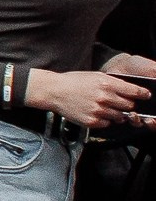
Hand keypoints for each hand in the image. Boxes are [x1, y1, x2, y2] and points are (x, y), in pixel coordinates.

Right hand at [31, 61, 155, 131]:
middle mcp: (104, 98)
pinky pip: (108, 124)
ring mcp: (98, 111)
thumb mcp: (95, 76)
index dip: (142, 94)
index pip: (133, 91)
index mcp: (106, 84)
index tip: (145, 95)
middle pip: (129, 106)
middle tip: (120, 102)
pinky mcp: (92, 121)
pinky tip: (96, 112)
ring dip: (116, 113)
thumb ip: (112, 83)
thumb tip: (129, 90)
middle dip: (127, 104)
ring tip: (105, 107)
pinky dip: (105, 120)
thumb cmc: (74, 82)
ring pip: (120, 117)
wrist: (55, 91)